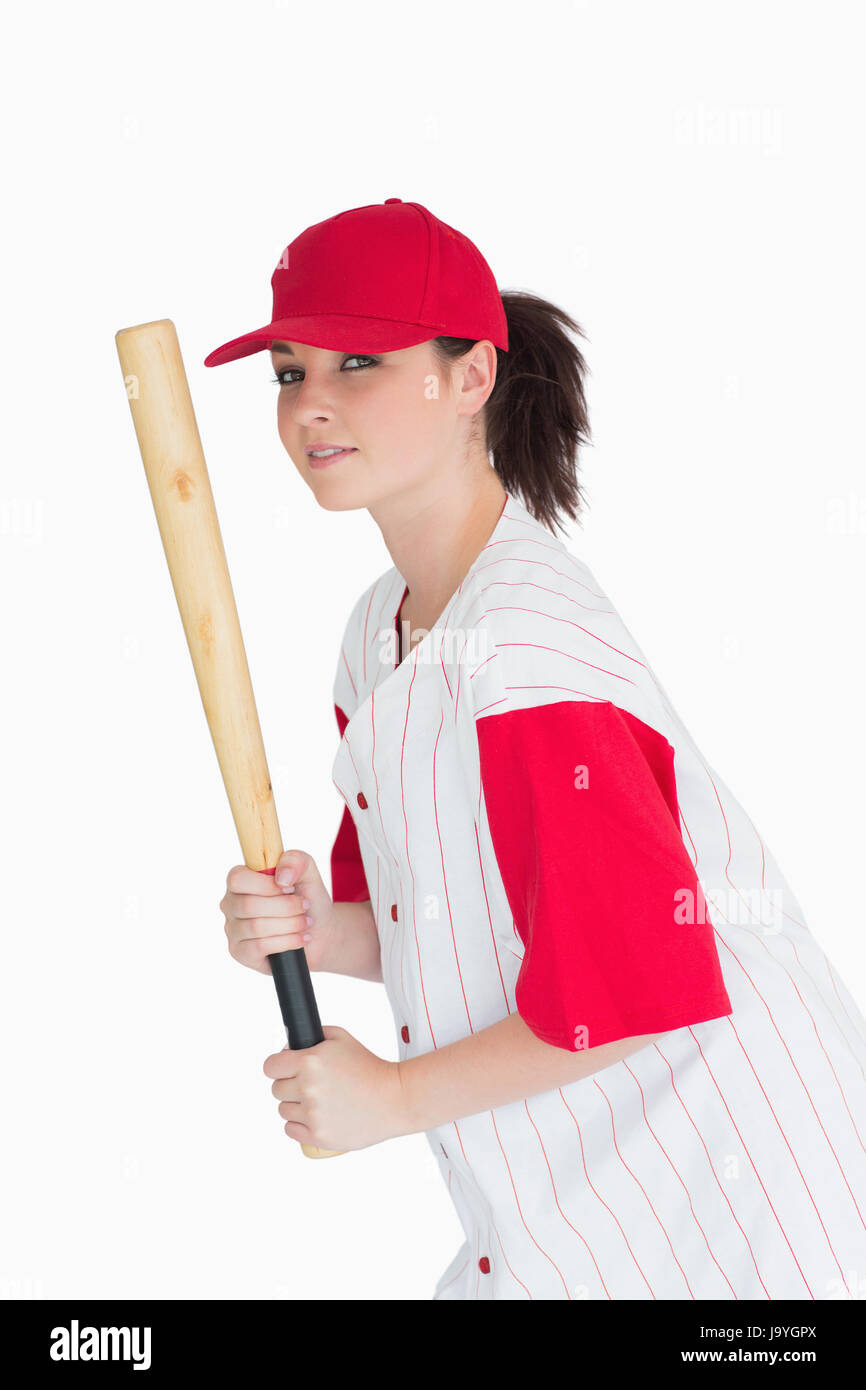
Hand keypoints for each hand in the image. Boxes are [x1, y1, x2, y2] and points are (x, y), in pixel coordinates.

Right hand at [220, 850, 337, 975]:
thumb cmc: (307, 898)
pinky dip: (287, 942)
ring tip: (305, 922)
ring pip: (256, 927)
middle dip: (285, 907)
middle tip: (305, 906)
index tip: (290, 888)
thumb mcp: (307, 871)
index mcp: (240, 881)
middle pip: (249, 905)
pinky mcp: (240, 953)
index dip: (266, 885)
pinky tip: (301, 938)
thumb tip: (281, 877)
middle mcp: (231, 904)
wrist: (320, 930)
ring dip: (290, 924)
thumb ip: (295, 860)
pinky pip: (259, 947)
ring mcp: (233, 930)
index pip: (237, 879)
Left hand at [263, 1026, 406, 1152]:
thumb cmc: (370, 1067)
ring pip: (283, 1111)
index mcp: (309, 1062)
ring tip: (318, 1102)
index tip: (286, 1069)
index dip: (279, 1066)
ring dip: (296, 1106)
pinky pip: (291, 1131)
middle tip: (310, 1085)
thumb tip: (288, 1047)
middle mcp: (308, 1088)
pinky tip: (315, 1117)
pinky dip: (300, 1125)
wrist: (394, 1098)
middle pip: (276, 1089)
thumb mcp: (342, 1039)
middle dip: (290, 1085)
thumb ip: (314, 1036)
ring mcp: (312, 1115)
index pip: (270, 1066)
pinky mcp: (319, 1136)